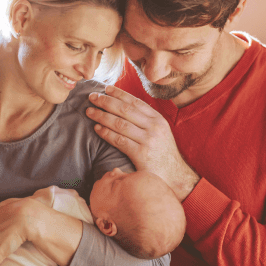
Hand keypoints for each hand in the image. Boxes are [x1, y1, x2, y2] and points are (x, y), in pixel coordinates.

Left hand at [87, 85, 199, 200]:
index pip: (135, 102)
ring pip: (120, 123)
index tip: (105, 88)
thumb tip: (126, 108)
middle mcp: (154, 127)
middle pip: (125, 110)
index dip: (119, 93)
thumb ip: (146, 121)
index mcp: (158, 119)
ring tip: (90, 112)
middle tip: (92, 97)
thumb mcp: (160, 133)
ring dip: (102, 116)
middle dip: (106, 101)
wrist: (176, 177)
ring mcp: (148, 140)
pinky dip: (106, 133)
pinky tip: (97, 129)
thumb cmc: (163, 155)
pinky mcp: (141, 154)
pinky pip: (119, 140)